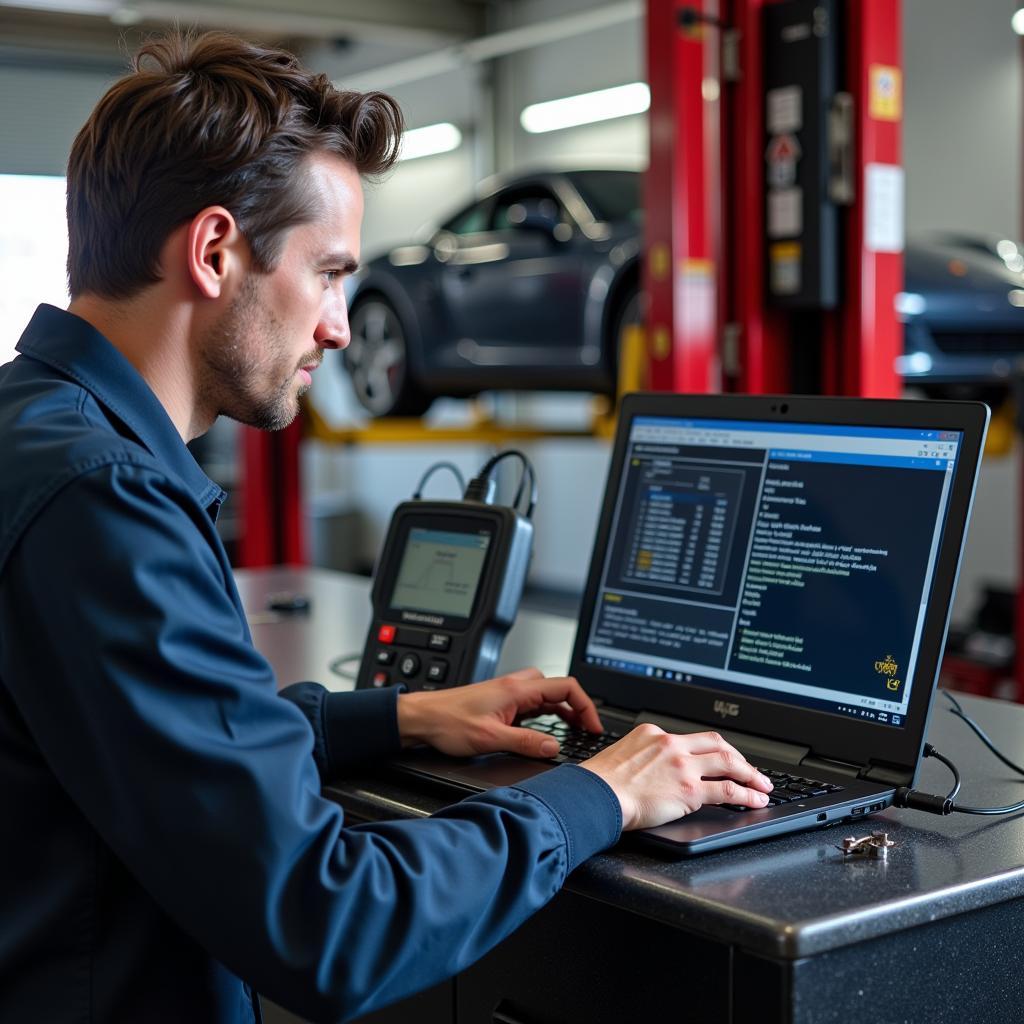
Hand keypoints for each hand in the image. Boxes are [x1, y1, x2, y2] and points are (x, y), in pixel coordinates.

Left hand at [396, 667, 601, 758]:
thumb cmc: (448, 721)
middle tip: (587, 729)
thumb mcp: (490, 738)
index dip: (586, 706)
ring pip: (547, 696)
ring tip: (575, 731)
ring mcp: (509, 693)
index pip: (566, 687)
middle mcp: (516, 686)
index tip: (593, 725)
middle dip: (578, 707)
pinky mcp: (503, 702)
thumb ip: (525, 743)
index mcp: (518, 689)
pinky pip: (534, 704)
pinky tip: (547, 730)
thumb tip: (553, 747)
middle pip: (560, 688)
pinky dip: (548, 715)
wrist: (424, 718)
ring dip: (564, 711)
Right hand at [578, 724, 772, 829]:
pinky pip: (728, 790)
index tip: (721, 758)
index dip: (712, 750)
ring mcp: (682, 766)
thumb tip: (653, 772)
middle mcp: (671, 744)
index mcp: (653, 734)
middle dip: (738, 756)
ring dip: (750, 774)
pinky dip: (746, 794)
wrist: (596, 795)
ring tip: (762, 785)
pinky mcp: (689, 790)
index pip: (691, 738)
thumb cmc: (600, 782)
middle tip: (751, 769)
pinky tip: (755, 800)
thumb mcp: (622, 755)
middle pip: (717, 743)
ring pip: (729, 763)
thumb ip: (643, 758)